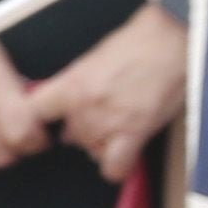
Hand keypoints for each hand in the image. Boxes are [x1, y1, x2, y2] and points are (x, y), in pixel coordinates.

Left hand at [32, 4, 188, 178]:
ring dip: (101, 144)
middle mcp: (85, 107)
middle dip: (82, 130)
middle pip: (69, 135)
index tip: (48, 121)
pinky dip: (117, 166)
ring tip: (119, 126)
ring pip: (91, 150)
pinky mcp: (136, 133)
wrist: (172, 39)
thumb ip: (75, 84)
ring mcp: (110, 122)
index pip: (36, 113)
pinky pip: (115, 168)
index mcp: (72, 84)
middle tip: (102, 116)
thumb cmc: (137, 43)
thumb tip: (64, 107)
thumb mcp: (93, 58)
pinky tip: (125, 153)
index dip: (40, 120)